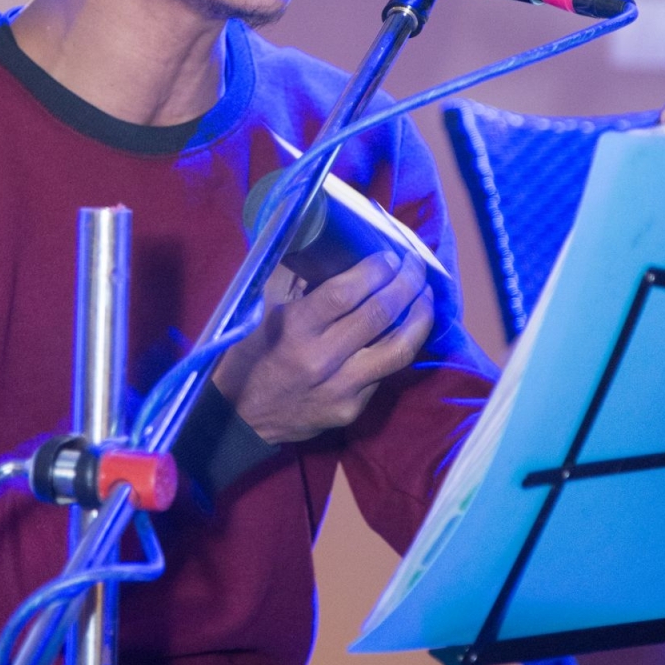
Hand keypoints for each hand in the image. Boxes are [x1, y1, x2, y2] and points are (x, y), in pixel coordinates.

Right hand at [213, 249, 434, 444]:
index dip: (377, 270)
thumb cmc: (248, 356)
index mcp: (294, 327)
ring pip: (399, 348)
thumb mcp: (261, 313)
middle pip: (380, 314)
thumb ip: (294, 281)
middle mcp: (321, 357)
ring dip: (420, 316)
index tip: (391, 256)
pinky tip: (406, 329)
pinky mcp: (351, 410)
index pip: (348, 291)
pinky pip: (386, 373)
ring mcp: (340, 387)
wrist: (238, 418)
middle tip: (416, 266)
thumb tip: (324, 246)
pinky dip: (401, 346)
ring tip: (426, 295)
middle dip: (407, 283)